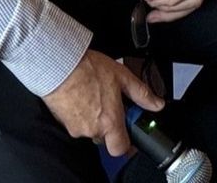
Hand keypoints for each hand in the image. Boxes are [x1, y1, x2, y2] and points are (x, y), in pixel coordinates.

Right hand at [42, 49, 163, 157]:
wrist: (60, 66)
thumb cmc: (88, 70)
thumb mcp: (123, 77)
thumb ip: (142, 94)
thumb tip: (156, 104)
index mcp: (109, 121)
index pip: (120, 149)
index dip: (126, 144)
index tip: (129, 133)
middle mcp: (92, 129)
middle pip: (105, 138)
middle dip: (109, 125)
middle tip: (110, 106)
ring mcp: (75, 127)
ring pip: (90, 130)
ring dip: (94, 119)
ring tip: (94, 97)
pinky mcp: (62, 123)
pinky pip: (76, 123)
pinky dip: (80, 114)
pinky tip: (82, 98)